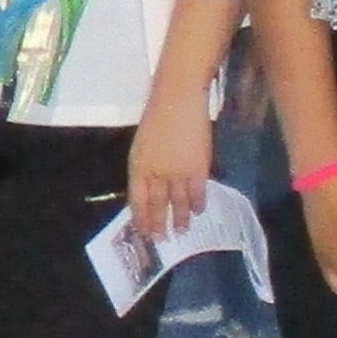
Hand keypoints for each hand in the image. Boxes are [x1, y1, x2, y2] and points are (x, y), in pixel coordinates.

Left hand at [127, 102, 215, 242]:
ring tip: (182, 231)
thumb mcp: (142, 144)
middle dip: (159, 224)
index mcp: (138, 166)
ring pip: (178, 202)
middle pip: (157, 205)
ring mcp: (177, 172)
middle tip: (161, 240)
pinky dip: (198, 203)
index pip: (137, 199)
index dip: (140, 217)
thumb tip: (152, 187)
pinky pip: (198, 192)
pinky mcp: (198, 167)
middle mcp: (155, 174)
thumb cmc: (158, 115)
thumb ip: (146, 167)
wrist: (178, 98)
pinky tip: (199, 211)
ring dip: (180, 219)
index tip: (143, 231)